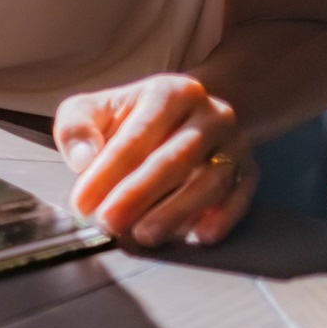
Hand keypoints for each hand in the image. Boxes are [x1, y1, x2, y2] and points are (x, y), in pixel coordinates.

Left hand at [53, 74, 258, 247]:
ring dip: (176, 212)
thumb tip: (82, 159)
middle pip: (175, 159)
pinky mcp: (249, 170)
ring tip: (144, 235)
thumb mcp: (92, 110)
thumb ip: (77, 128)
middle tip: (110, 223)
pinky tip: (200, 235)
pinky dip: (223, 217)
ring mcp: (235, 142)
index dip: (107, 172)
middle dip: (139, 195)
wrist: (186, 116)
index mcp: (169, 92)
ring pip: (210, 180)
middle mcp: (210, 114)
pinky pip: (240, 195)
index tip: (82, 202)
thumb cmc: (130, 118)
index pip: (137, 135)